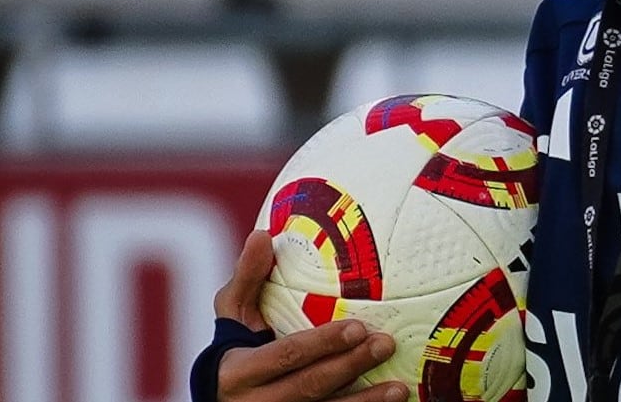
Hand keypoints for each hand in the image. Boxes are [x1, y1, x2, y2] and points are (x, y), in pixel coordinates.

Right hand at [214, 230, 406, 401]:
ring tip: (399, 388)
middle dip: (350, 366)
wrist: (221, 399)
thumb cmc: (236, 346)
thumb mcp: (232, 315)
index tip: (357, 327)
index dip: (322, 344)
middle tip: (385, 344)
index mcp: (238, 371)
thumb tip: (262, 235)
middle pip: (310, 386)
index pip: (286, 356)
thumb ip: (247, 279)